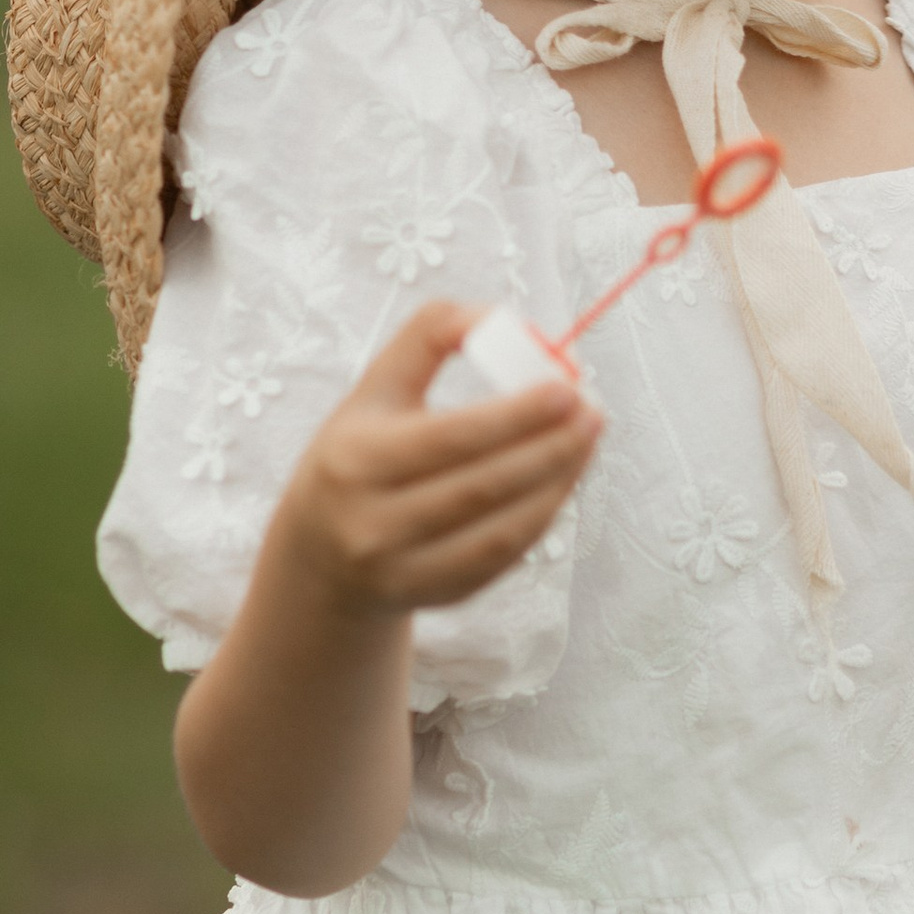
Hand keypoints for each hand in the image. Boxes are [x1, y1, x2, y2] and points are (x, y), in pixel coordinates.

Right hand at [275, 305, 602, 616]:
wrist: (320, 555)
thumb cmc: (359, 455)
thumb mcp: (373, 391)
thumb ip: (426, 338)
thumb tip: (494, 315)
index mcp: (356, 461)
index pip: (450, 438)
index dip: (515, 415)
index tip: (566, 389)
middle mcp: (373, 525)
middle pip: (483, 486)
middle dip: (550, 448)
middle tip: (593, 412)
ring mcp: (404, 572)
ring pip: (502, 531)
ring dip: (557, 484)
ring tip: (586, 442)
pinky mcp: (436, 598)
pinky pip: (503, 559)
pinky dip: (540, 518)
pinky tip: (563, 481)